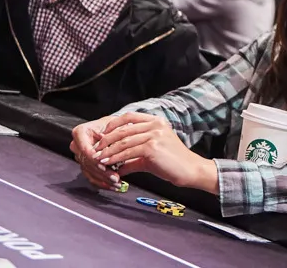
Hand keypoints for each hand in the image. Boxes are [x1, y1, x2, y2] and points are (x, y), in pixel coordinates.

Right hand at [71, 116, 120, 189]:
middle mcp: (77, 145)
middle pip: (87, 162)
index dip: (94, 159)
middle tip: (115, 177)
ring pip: (89, 172)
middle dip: (102, 172)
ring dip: (104, 180)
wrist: (112, 128)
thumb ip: (111, 133)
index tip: (104, 165)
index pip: (85, 149)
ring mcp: (80, 157)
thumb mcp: (114, 124)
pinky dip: (103, 183)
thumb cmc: (113, 125)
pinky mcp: (85, 166)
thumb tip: (109, 142)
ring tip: (117, 184)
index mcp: (80, 133)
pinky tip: (113, 186)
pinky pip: (91, 177)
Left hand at [95, 112, 216, 191]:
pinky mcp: (152, 148)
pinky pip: (128, 152)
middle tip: (96, 149)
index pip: (129, 116)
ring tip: (98, 159)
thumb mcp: (152, 155)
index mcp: (156, 121)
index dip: (113, 124)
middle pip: (123, 128)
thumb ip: (134, 157)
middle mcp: (155, 125)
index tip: (103, 135)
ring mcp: (154, 135)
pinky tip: (108, 164)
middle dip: (107, 140)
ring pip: (123, 141)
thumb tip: (118, 166)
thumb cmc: (173, 163)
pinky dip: (115, 159)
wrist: (190, 170)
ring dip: (108, 151)